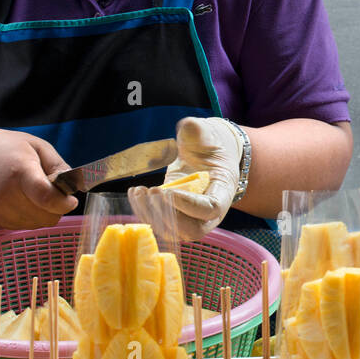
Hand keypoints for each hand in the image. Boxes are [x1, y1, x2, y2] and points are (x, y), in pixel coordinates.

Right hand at [0, 128, 77, 229]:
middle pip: (47, 215)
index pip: (46, 197)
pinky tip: (20, 199)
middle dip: (56, 206)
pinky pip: (24, 225)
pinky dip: (30, 216)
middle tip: (48, 189)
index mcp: (20, 171)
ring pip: (37, 223)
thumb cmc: (6, 148)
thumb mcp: (37, 146)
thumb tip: (73, 187)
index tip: (71, 200)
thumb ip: (59, 166)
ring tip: (32, 192)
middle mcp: (6, 194)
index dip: (64, 203)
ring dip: (43, 212)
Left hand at [128, 117, 243, 241]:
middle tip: (153, 192)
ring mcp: (194, 218)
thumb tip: (188, 127)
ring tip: (139, 192)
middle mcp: (211, 212)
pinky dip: (144, 212)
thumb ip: (198, 131)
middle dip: (168, 215)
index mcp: (224, 190)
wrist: (208, 154)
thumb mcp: (207, 133)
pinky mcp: (177, 217)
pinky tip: (136, 193)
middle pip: (193, 230)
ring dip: (152, 216)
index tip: (167, 191)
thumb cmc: (209, 144)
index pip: (211, 208)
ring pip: (174, 231)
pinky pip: (161, 224)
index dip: (189, 205)